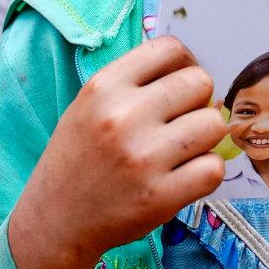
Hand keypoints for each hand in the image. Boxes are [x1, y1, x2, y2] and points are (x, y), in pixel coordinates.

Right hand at [9, 36, 226, 268]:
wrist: (55, 220)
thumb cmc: (80, 156)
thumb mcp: (90, 104)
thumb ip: (135, 81)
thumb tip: (193, 68)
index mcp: (105, 86)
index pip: (170, 48)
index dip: (186, 62)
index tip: (181, 81)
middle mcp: (124, 116)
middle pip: (200, 82)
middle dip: (198, 100)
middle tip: (183, 120)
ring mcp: (143, 157)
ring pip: (214, 124)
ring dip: (205, 137)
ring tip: (183, 149)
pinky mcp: (160, 196)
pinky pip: (214, 168)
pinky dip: (206, 171)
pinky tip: (186, 174)